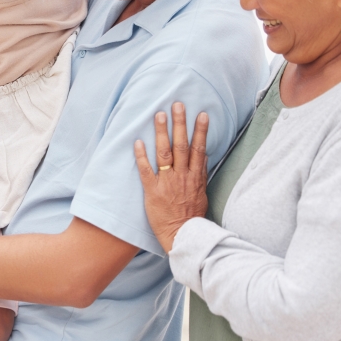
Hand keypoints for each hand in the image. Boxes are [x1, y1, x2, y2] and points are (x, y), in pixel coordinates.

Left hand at [134, 103, 209, 252]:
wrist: (183, 235)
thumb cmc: (192, 217)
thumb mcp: (203, 194)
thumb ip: (200, 176)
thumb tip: (203, 160)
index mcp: (196, 177)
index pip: (199, 149)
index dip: (200, 131)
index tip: (201, 114)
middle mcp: (183, 176)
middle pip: (181, 145)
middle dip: (180, 124)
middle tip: (177, 105)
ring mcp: (168, 182)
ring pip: (165, 153)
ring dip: (162, 132)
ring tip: (159, 115)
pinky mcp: (153, 190)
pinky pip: (146, 170)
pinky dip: (141, 155)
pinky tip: (138, 141)